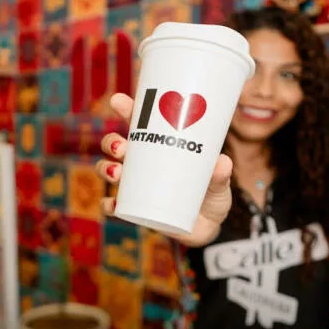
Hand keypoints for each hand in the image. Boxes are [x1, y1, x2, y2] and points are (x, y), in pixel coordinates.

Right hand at [95, 93, 233, 246]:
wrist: (207, 228)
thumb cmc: (211, 195)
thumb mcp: (218, 183)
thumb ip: (220, 174)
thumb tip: (221, 162)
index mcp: (158, 146)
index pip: (139, 122)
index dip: (126, 109)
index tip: (119, 101)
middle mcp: (141, 163)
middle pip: (115, 144)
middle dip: (112, 142)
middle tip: (122, 147)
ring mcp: (134, 186)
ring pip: (108, 170)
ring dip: (107, 168)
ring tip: (118, 172)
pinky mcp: (133, 210)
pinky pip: (112, 205)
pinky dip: (109, 204)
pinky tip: (115, 204)